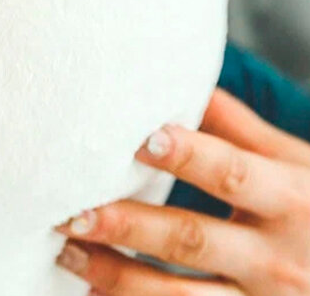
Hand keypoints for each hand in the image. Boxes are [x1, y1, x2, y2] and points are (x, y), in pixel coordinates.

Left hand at [55, 88, 309, 293]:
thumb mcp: (297, 166)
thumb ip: (238, 129)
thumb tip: (180, 80)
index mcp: (288, 200)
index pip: (231, 174)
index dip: (187, 156)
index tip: (139, 139)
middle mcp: (276, 258)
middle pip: (192, 240)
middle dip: (128, 225)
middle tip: (71, 211)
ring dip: (118, 277)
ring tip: (67, 253)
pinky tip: (95, 293)